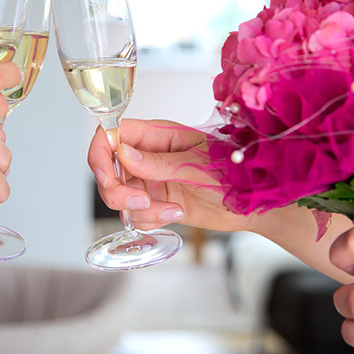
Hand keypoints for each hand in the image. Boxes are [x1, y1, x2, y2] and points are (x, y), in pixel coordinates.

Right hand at [88, 119, 251, 232]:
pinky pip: (136, 215)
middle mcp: (147, 157)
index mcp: (156, 135)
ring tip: (173, 210)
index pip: (111, 134)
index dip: (99, 153)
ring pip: (120, 197)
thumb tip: (122, 153)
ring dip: (140, 210)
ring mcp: (151, 181)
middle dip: (117, 191)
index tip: (105, 176)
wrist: (254, 202)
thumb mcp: (196, 164)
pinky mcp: (157, 203)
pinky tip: (177, 214)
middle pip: (108, 171)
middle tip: (142, 202)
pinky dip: (151, 219)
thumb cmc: (235, 171)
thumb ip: (158, 162)